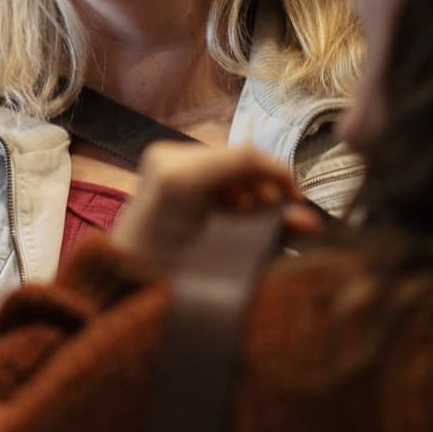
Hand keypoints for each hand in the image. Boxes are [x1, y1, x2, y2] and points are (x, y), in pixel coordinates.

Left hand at [110, 143, 320, 269]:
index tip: (297, 203)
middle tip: (275, 220)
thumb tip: (312, 223)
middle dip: (264, 188)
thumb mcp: (223, 255)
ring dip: (247, 189)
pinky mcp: (163, 161)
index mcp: (178, 179)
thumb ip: (267, 234)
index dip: (281, 175)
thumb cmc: (166, 275)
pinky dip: (228, 188)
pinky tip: (226, 215)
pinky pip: (212, 166)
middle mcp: (167, 158)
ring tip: (245, 223)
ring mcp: (162, 156)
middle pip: (239, 158)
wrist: (120, 274)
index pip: (247, 157)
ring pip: (228, 162)